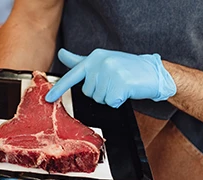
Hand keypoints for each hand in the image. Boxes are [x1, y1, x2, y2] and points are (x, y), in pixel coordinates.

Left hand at [45, 48, 176, 107]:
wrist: (154, 72)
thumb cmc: (127, 67)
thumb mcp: (102, 60)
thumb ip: (80, 60)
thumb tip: (62, 54)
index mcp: (95, 57)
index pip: (73, 74)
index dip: (59, 87)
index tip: (48, 98)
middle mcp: (101, 63)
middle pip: (88, 92)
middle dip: (100, 92)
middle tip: (114, 83)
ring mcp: (111, 74)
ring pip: (99, 99)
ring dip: (109, 97)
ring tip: (120, 86)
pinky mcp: (120, 85)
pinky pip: (111, 103)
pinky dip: (118, 101)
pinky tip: (126, 92)